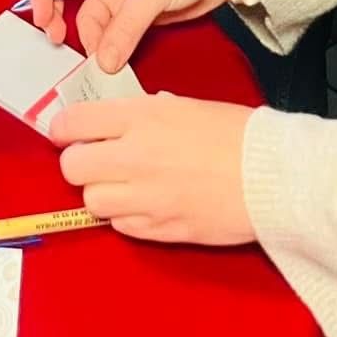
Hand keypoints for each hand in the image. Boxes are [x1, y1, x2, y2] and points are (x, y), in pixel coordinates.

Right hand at [26, 0, 236, 71]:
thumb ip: (125, 26)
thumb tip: (102, 60)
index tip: (43, 17)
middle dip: (59, 18)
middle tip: (59, 43)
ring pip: (91, 20)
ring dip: (92, 42)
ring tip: (101, 62)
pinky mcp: (136, 12)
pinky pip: (112, 33)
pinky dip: (109, 48)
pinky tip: (113, 62)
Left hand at [50, 93, 256, 245]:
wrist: (273, 177)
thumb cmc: (236, 133)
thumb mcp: (185, 106)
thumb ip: (146, 114)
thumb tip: (122, 124)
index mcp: (141, 117)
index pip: (75, 122)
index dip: (63, 128)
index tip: (66, 132)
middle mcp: (135, 156)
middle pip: (72, 168)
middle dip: (78, 163)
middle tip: (95, 160)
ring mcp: (147, 197)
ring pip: (91, 202)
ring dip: (101, 193)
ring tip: (122, 184)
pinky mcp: (161, 229)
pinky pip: (121, 227)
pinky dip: (125, 217)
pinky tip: (144, 204)